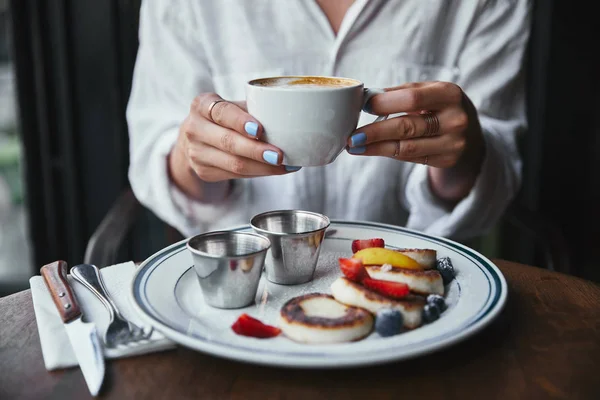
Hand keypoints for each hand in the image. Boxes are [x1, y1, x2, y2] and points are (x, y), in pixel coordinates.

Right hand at [169, 93, 297, 199]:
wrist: (197, 139)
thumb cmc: (225, 118)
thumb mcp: (233, 107)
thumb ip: (254, 109)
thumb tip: (292, 118)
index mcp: (202, 105)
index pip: (222, 112)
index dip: (240, 122)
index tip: (259, 130)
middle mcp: (194, 128)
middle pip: (228, 142)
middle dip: (256, 151)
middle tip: (280, 155)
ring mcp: (196, 153)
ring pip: (234, 164)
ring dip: (263, 167)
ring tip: (285, 166)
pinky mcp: (204, 172)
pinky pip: (236, 176)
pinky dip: (259, 173)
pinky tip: (276, 170)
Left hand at [346, 81, 484, 202]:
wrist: (469, 132)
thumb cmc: (439, 106)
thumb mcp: (428, 92)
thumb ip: (400, 94)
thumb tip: (366, 98)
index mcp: (450, 94)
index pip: (413, 98)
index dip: (385, 103)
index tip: (364, 105)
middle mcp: (455, 119)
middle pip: (407, 126)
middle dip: (374, 132)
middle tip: (351, 136)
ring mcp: (453, 143)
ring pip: (405, 147)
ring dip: (375, 148)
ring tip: (354, 146)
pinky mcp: (446, 160)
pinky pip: (410, 158)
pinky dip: (387, 153)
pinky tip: (370, 150)